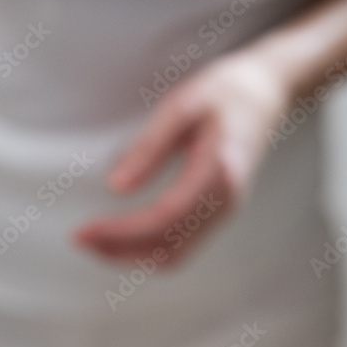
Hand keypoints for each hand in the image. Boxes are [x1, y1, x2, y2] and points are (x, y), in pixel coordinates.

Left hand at [76, 53, 289, 265]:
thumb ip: (150, 147)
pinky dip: (147, 250)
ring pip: (175, 255)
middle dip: (118, 250)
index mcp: (218, 171)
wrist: (269, 91)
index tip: (83, 230)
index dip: (120, 230)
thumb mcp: (182, 105)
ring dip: (130, 256)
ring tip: (92, 242)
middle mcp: (226, 200)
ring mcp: (225, 210)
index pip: (163, 217)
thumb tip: (117, 187)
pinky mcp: (218, 212)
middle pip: (167, 247)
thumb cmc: (225, 91)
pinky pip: (182, 247)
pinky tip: (120, 238)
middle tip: (77, 238)